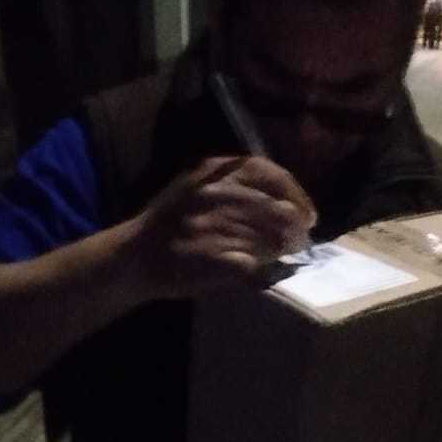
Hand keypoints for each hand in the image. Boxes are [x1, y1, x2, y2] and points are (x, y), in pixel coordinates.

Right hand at [129, 155, 315, 300]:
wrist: (133, 256)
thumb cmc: (170, 221)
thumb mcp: (196, 185)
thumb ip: (234, 183)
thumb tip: (287, 201)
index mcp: (211, 171)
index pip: (267, 172)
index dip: (296, 194)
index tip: (308, 214)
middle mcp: (212, 194)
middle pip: (276, 210)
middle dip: (295, 230)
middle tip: (300, 241)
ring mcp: (210, 226)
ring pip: (269, 239)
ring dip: (280, 251)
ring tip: (282, 256)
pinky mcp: (209, 257)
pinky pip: (252, 264)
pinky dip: (262, 269)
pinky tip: (261, 270)